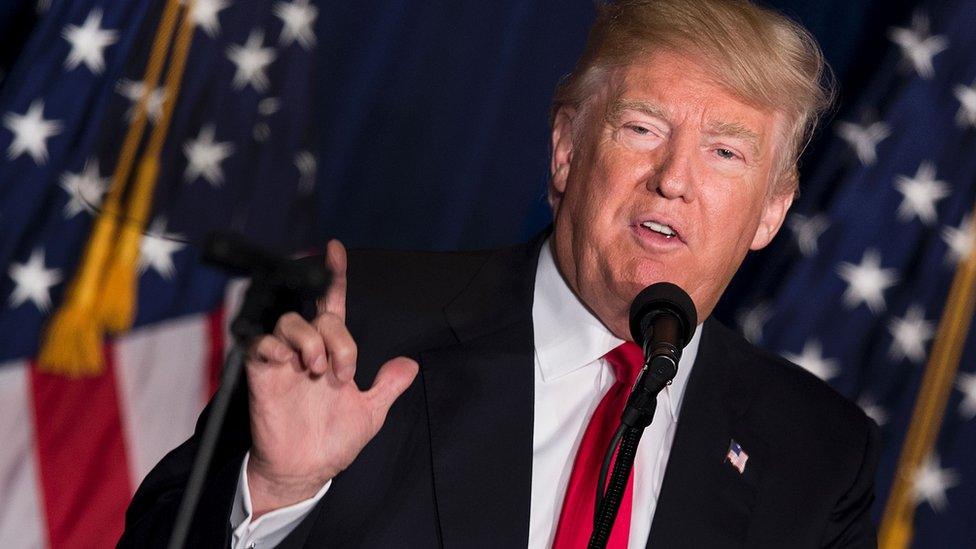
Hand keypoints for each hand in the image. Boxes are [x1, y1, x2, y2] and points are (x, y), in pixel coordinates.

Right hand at [244, 240, 418, 517]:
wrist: (305, 471)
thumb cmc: (331, 442)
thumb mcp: (370, 413)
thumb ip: (388, 386)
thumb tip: (411, 365)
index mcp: (332, 352)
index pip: (332, 305)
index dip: (334, 277)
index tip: (335, 249)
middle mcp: (306, 351)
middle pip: (317, 315)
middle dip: (337, 338)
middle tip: (342, 373)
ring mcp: (283, 361)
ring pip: (288, 321)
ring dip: (308, 340)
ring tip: (318, 370)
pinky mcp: (262, 375)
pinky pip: (259, 344)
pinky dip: (273, 346)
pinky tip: (289, 362)